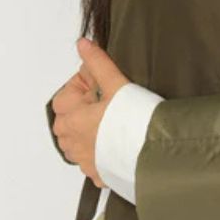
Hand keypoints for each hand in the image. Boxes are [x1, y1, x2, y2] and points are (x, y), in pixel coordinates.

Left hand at [48, 37, 129, 183]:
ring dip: (89, 134)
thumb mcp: (116, 83)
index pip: (63, 98)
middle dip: (83, 113)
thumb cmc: (135, 120)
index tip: (101, 89)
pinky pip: (92, 162)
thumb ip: (97, 62)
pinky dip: (101, 154)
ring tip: (114, 126)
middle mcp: (72, 143)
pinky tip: (118, 146)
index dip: (82, 89)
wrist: (156, 152)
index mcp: (71, 120)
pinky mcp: (98, 175)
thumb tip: (83, 44)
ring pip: (78, 143)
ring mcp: (85, 162)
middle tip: (110, 106)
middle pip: (68, 122)